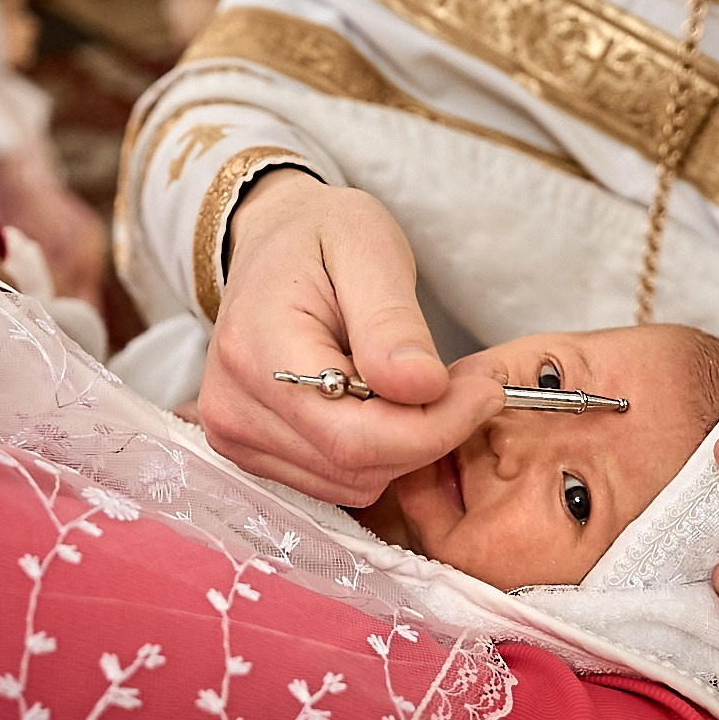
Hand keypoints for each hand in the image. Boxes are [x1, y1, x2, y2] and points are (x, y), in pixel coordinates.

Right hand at [198, 171, 501, 504]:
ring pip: (353, 481)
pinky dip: (380, 452)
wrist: (271, 243)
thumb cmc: (320, 238)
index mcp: (255, 349)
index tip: (486, 388)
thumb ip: (392, 323)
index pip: (353, 434)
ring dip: (408, 445)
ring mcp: (236, 436)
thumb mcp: (368, 248)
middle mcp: (232, 407)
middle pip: (357, 465)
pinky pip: (336, 481)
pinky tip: (390, 404)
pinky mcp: (252, 452)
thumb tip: (422, 387)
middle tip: (473, 381)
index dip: (434, 427)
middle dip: (432, 432)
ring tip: (426, 384)